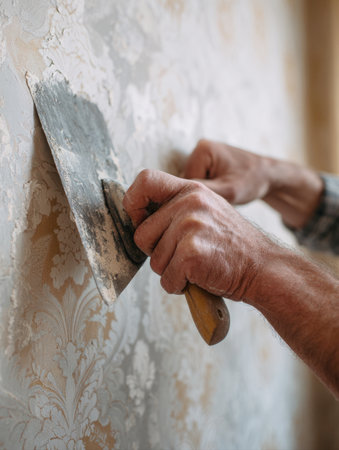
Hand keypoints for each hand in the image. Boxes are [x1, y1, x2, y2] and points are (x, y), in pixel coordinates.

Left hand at [123, 169, 269, 300]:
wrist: (263, 267)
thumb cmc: (230, 245)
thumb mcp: (207, 211)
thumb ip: (177, 207)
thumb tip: (137, 217)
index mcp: (191, 189)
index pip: (144, 180)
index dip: (133, 202)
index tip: (140, 220)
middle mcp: (189, 203)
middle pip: (141, 234)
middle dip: (157, 252)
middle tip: (183, 254)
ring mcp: (190, 226)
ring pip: (154, 261)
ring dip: (171, 271)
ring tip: (196, 265)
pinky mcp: (191, 253)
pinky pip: (167, 279)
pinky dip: (180, 286)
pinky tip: (200, 278)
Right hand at [184, 139, 271, 203]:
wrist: (269, 175)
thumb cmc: (252, 181)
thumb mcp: (229, 191)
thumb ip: (203, 191)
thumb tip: (179, 196)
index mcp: (202, 149)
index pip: (186, 181)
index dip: (200, 194)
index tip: (220, 195)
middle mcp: (199, 148)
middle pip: (187, 181)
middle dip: (203, 193)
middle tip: (223, 194)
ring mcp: (202, 154)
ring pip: (192, 183)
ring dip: (206, 192)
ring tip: (224, 190)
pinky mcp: (205, 162)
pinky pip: (198, 181)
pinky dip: (208, 189)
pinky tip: (222, 188)